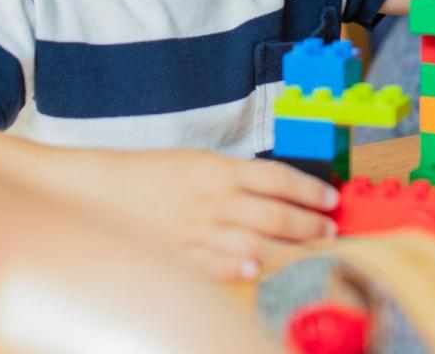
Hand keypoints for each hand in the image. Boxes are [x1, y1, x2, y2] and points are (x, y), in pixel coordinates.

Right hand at [101, 150, 337, 280]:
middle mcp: (213, 200)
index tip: (330, 198)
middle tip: (329, 229)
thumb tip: (279, 190)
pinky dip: (235, 267)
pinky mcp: (179, 254)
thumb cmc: (156, 174)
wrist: (104, 189)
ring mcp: (196, 229)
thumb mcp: (200, 163)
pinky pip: (212, 264)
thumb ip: (237, 177)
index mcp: (219, 171)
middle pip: (272, 212)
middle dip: (307, 222)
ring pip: (252, 240)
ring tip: (311, 251)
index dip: (308, 189)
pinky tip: (256, 271)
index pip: (276, 177)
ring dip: (287, 248)